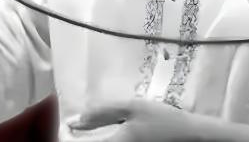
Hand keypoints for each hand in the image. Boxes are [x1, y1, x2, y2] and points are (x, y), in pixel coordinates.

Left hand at [66, 99, 204, 141]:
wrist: (188, 138)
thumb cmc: (162, 121)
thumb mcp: (132, 109)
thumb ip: (101, 113)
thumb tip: (73, 120)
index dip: (60, 134)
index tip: (62, 122)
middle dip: (69, 139)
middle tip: (69, 128)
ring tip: (81, 133)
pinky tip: (96, 138)